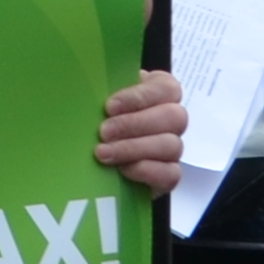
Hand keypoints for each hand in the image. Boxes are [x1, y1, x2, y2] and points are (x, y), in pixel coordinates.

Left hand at [95, 68, 185, 191]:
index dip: (140, 97)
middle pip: (173, 117)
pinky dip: (146, 170)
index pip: (166, 88)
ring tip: (103, 152)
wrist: (94, 157)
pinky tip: (122, 169)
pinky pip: (170, 173)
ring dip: (134, 148)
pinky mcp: (169, 174)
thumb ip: (103, 90)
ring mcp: (174, 148)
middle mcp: (172, 119)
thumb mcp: (100, 98)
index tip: (109, 106)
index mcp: (161, 91)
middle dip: (134, 124)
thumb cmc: (99, 118)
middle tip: (104, 132)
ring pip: (172, 145)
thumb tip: (89, 90)